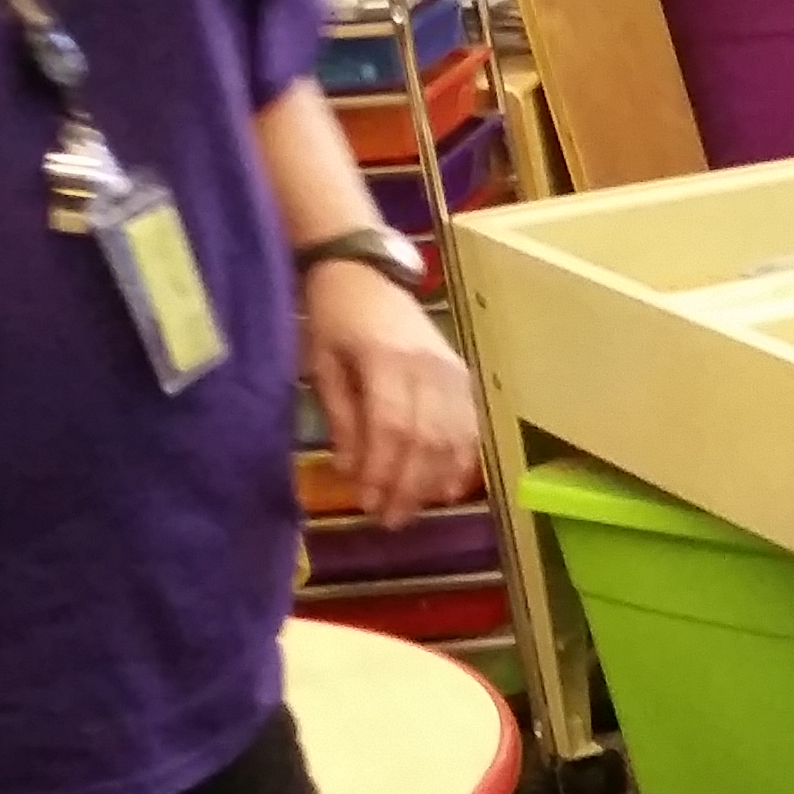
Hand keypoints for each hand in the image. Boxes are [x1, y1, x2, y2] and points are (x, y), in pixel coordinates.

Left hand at [300, 258, 481, 528]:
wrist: (365, 273)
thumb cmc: (333, 318)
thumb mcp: (323, 364)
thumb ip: (341, 416)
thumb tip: (351, 470)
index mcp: (388, 360)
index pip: (392, 427)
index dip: (383, 470)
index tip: (367, 503)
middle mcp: (429, 368)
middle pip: (427, 439)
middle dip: (408, 485)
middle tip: (390, 520)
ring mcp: (453, 372)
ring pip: (454, 437)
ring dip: (435, 480)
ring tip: (416, 510)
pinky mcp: (464, 377)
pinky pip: (470, 427)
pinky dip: (461, 461)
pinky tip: (448, 487)